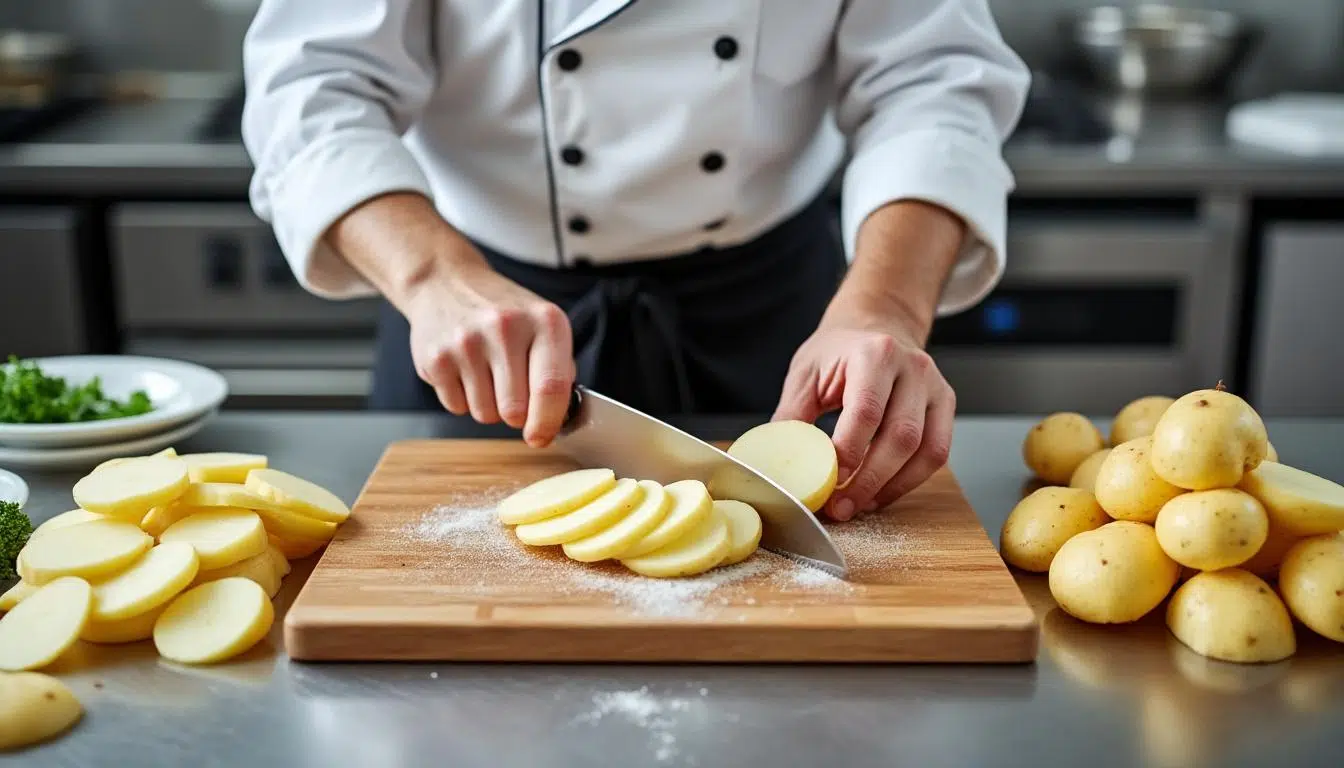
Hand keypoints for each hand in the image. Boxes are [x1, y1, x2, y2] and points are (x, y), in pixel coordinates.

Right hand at [405, 259, 574, 446]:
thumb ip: (559, 369)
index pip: (551, 388)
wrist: (446, 283)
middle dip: (517, 415)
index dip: (548, 422)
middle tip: (512, 391)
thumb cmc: (503, 311)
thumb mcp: (543, 325)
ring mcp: (467, 343)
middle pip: (515, 411)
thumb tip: (559, 419)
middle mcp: (505, 328)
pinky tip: (464, 370)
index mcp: (544, 321)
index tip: (542, 437)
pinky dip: (463, 399)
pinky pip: (457, 408)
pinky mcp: (436, 358)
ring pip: (485, 415)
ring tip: (486, 373)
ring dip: (489, 406)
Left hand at [774, 308, 954, 521]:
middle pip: (901, 436)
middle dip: (870, 480)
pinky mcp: (944, 404)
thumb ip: (792, 416)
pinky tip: (882, 492)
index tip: (829, 483)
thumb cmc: (838, 352)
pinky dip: (910, 480)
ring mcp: (934, 386)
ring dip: (892, 486)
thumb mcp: (805, 374)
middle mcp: (913, 367)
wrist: (875, 326)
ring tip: (861, 505)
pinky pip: (937, 452)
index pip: (866, 411)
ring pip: (926, 450)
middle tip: (842, 507)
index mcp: (874, 353)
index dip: (849, 453)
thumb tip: (777, 462)